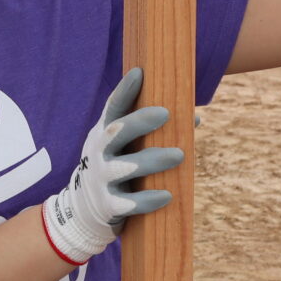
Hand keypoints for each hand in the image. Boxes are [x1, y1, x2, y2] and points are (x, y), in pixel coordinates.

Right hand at [40, 68, 182, 264]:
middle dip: (140, 121)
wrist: (85, 207)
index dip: (125, 90)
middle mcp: (99, 152)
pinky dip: (147, 200)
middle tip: (166, 113)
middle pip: (117, 133)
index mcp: (105, 133)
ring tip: (179, 154)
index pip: (113, 108)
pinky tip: (167, 195)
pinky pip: (128, 203)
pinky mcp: (108, 204)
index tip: (139, 73)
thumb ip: (152, 132)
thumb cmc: (116, 165)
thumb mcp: (124, 145)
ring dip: (152, 160)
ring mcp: (101, 178)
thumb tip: (196, 120)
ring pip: (126, 168)